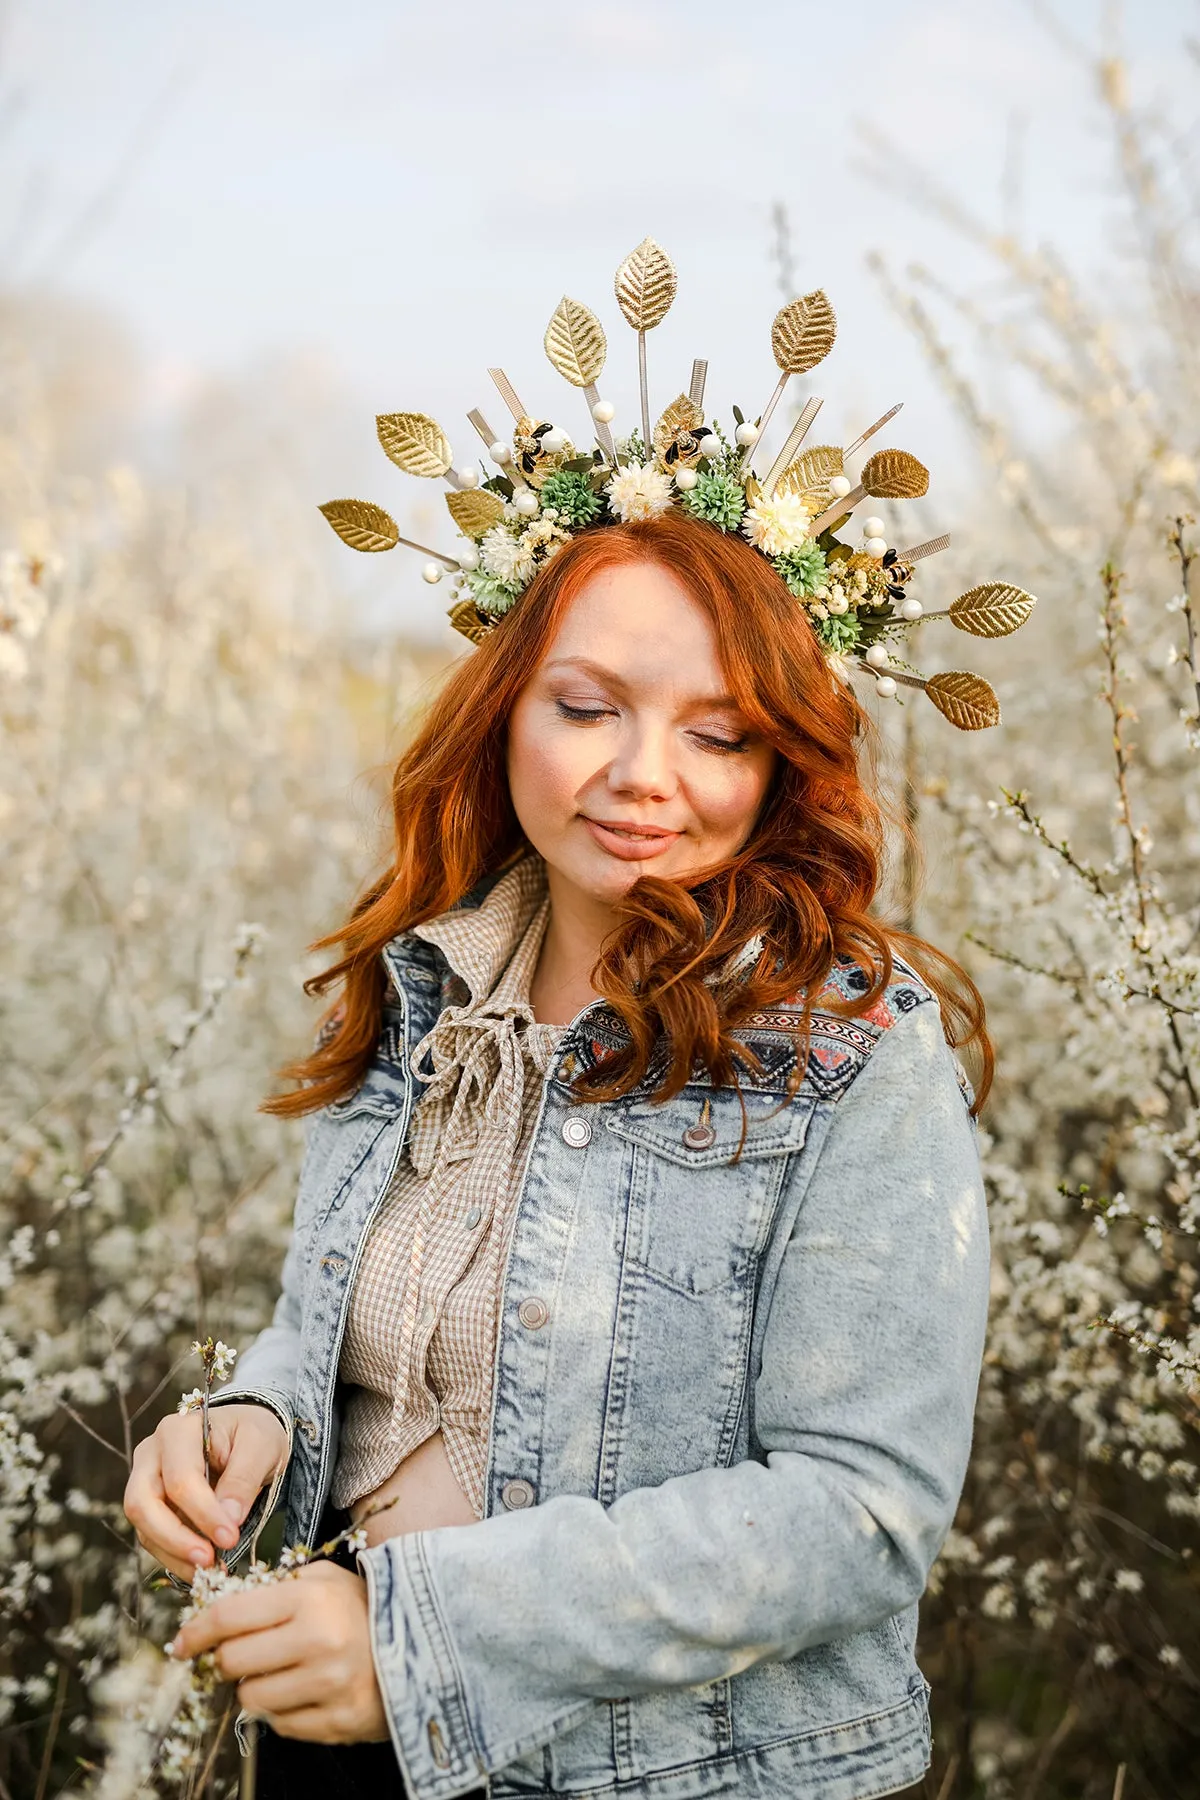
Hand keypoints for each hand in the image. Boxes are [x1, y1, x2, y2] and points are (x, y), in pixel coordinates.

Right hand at [123, 1403, 289, 1581]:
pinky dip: (173, 1556)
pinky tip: (199, 1568)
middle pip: (143, 1503)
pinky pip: (152, 1537)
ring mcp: (145, 1479)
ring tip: (208, 1570)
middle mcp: (151, 1453)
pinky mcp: (149, 1505)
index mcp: (178, 1430)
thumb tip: (228, 1519)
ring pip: (143, 1525)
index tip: (230, 1537)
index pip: (181, 1479)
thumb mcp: (260, 1446)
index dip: (204, 1513)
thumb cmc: (252, 1434)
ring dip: (173, 1553)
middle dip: (175, 1538)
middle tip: (209, 1560)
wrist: (245, 1435)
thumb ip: (243, 1479)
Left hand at [169, 1560, 389, 1743]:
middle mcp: (317, 1642)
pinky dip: (283, 1710)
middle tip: (238, 1654)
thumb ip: (276, 1588)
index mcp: (310, 1599)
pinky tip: (304, 1691)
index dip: (196, 1631)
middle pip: (232, 1661)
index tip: (183, 1642)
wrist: (428, 1643)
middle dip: (226, 1659)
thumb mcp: (325, 1579)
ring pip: (251, 1698)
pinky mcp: (337, 1723)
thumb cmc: (365, 1607)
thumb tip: (220, 1609)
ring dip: (255, 1686)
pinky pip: (281, 1725)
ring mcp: (328, 1687)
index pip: (229, 1616)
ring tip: (279, 1672)